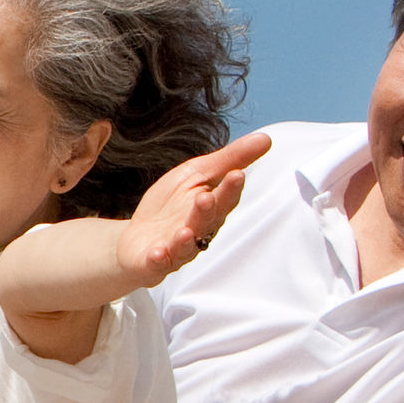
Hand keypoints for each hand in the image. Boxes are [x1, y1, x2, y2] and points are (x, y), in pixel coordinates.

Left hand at [111, 131, 271, 286]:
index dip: (230, 189)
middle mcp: (199, 231)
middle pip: (207, 222)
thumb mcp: (197, 173)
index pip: (225, 199)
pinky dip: (158, 259)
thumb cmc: (172, 204)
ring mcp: (176, 248)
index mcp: (212, 208)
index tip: (236, 174)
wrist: (137, 236)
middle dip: (208, 211)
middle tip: (206, 198)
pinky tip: (157, 253)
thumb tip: (266, 138)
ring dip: (186, 239)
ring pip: (185, 246)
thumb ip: (230, 159)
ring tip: (184, 231)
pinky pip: (158, 263)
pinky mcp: (154, 262)